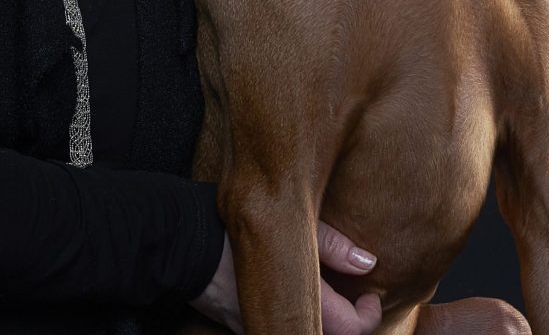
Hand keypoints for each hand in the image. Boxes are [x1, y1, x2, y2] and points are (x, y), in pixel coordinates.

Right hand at [188, 220, 381, 334]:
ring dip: (321, 315)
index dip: (368, 314)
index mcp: (297, 301)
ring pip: (307, 329)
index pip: (351, 330)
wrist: (179, 242)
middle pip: (331, 334)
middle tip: (352, 291)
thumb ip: (332, 246)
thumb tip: (368, 263)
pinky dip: (297, 310)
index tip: (370, 293)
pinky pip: (283, 324)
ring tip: (327, 286)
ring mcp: (261, 327)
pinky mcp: (244, 324)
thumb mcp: (286, 225)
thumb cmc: (232, 229)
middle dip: (347, 318)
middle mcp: (282, 323)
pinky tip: (296, 285)